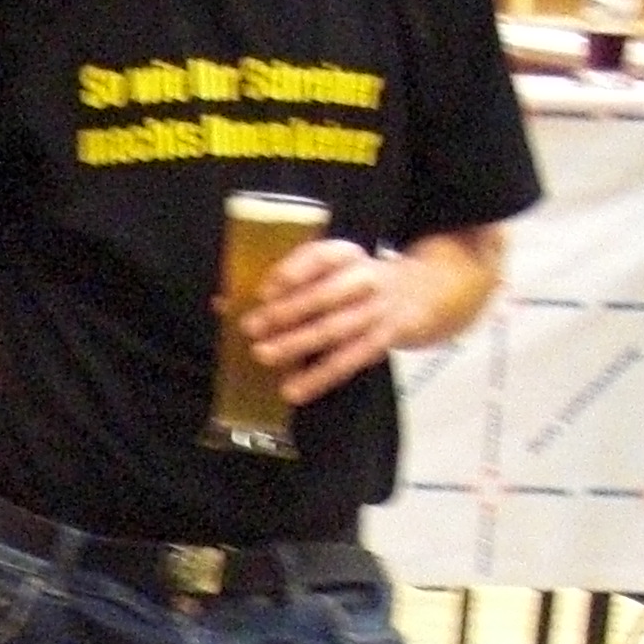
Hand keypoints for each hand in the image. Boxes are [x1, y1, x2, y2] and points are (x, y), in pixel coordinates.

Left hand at [243, 237, 412, 408]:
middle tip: (252, 328)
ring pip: (333, 330)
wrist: (419, 295)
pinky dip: (318, 378)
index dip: (292, 272)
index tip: (264, 290)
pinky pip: (347, 362)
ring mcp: (376, 311)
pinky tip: (293, 389)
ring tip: (264, 356)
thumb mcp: (329, 272)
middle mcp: (363, 278)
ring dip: (296, 345)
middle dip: (285, 313)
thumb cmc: (354, 284)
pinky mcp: (382, 341)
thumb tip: (224, 303)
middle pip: (324, 296)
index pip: (319, 257)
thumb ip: (283, 286)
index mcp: (345, 254)